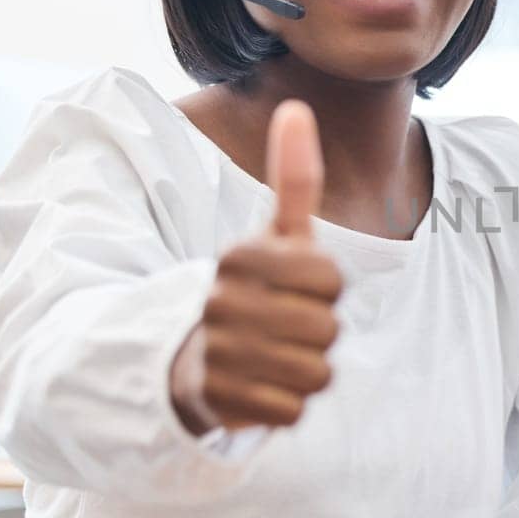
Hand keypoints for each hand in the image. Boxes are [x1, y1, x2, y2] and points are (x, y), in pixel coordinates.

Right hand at [169, 100, 343, 432]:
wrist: (188, 360)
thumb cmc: (249, 292)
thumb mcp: (273, 237)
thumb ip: (294, 180)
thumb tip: (297, 108)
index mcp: (238, 258)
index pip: (330, 280)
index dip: (325, 290)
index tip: (295, 290)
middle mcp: (222, 303)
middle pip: (328, 329)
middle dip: (317, 334)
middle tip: (283, 329)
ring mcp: (219, 354)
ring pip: (316, 372)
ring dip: (304, 371)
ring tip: (273, 358)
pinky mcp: (221, 404)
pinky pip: (294, 410)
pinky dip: (286, 404)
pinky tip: (261, 388)